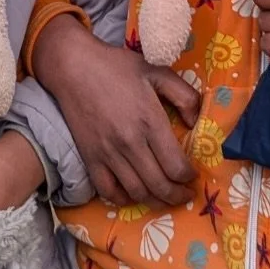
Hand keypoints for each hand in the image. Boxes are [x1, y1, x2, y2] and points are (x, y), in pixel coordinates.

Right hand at [31, 16, 200, 206]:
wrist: (74, 67)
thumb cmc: (117, 67)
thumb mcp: (157, 71)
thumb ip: (184, 95)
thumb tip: (196, 123)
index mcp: (150, 121)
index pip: (176, 166)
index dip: (189, 177)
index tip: (193, 175)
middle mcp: (130, 143)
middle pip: (160, 186)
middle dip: (177, 196)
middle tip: (185, 194)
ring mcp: (108, 154)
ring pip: (137, 193)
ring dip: (155, 201)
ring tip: (164, 197)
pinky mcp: (90, 159)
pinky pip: (108, 192)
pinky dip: (124, 200)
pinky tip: (134, 194)